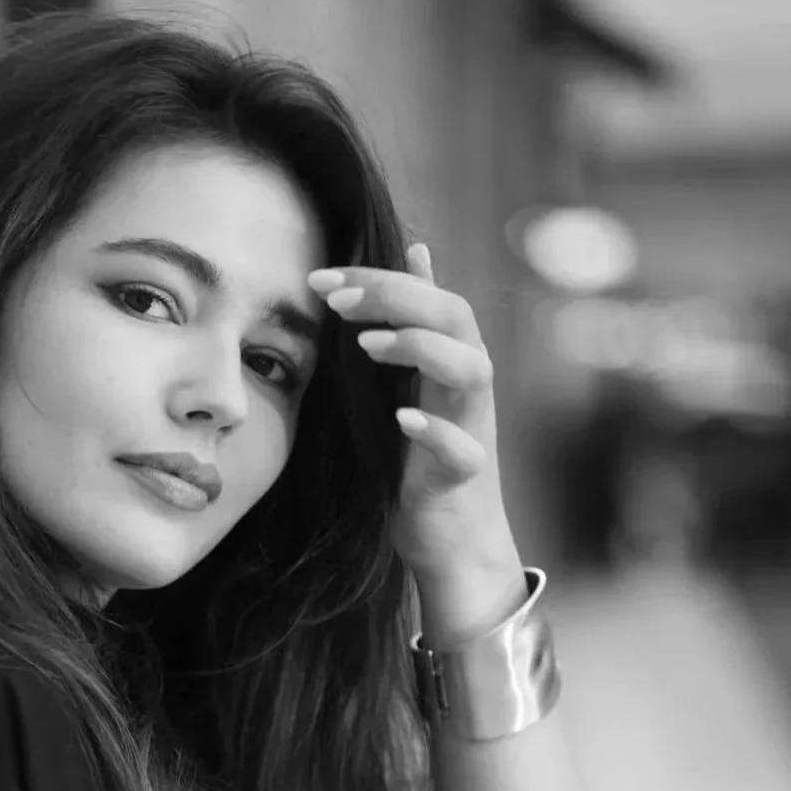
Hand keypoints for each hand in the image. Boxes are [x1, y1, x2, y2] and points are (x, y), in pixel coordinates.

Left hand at [308, 245, 525, 642]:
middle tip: (337, 301)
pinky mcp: (465, 478)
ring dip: (421, 349)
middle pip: (454, 317)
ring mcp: (472, 430)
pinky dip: (436, 430)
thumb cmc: (424, 457)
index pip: (425, 297)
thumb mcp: (413, 378)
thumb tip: (418, 250)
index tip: (318, 278)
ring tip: (368, 346)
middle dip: (396, 299)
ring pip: (472, 370)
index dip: (376, 279)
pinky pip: (463, 449)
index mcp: (451, 359)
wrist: (452, 540)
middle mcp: (468, 387)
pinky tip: (403, 418)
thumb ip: (413, 320)